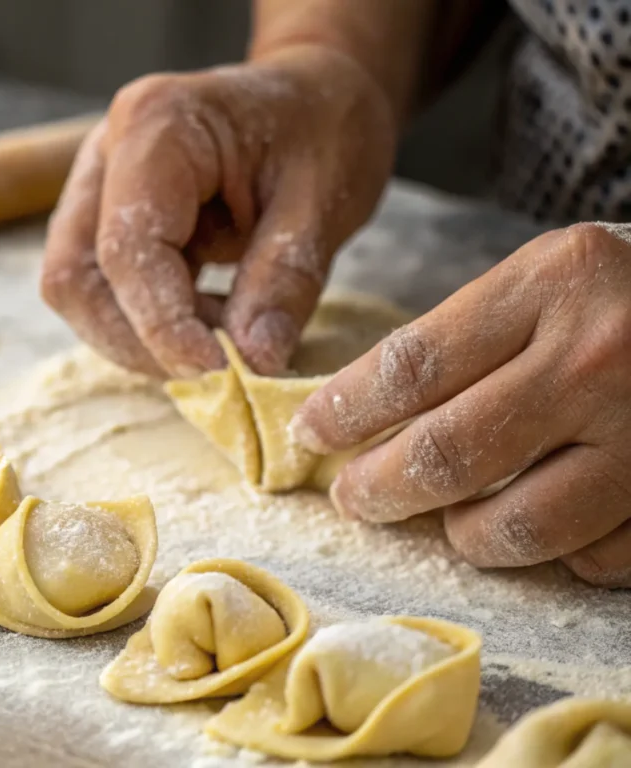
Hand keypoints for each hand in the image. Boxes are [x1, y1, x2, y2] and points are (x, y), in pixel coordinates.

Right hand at [41, 45, 394, 377]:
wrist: (317, 95)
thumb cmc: (324, 128)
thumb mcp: (324, 200)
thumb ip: (284, 280)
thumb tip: (253, 363)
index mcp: (155, 127)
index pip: (126, 247)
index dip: (162, 323)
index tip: (218, 371)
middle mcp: (106, 154)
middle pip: (76, 277)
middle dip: (139, 340)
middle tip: (216, 371)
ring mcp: (98, 186)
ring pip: (80, 290)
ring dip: (142, 337)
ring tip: (224, 339)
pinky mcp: (107, 219)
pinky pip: (104, 288)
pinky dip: (152, 323)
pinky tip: (213, 321)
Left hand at [291, 223, 630, 586]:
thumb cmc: (618, 294)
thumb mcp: (541, 278)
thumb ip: (458, 339)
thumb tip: (355, 418)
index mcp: (554, 283)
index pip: (413, 365)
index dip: (345, 410)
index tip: (311, 431)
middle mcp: (600, 355)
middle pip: (450, 453)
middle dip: (380, 489)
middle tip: (354, 498)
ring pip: (517, 525)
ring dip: (463, 534)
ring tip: (445, 518)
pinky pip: (592, 556)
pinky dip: (553, 554)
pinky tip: (538, 524)